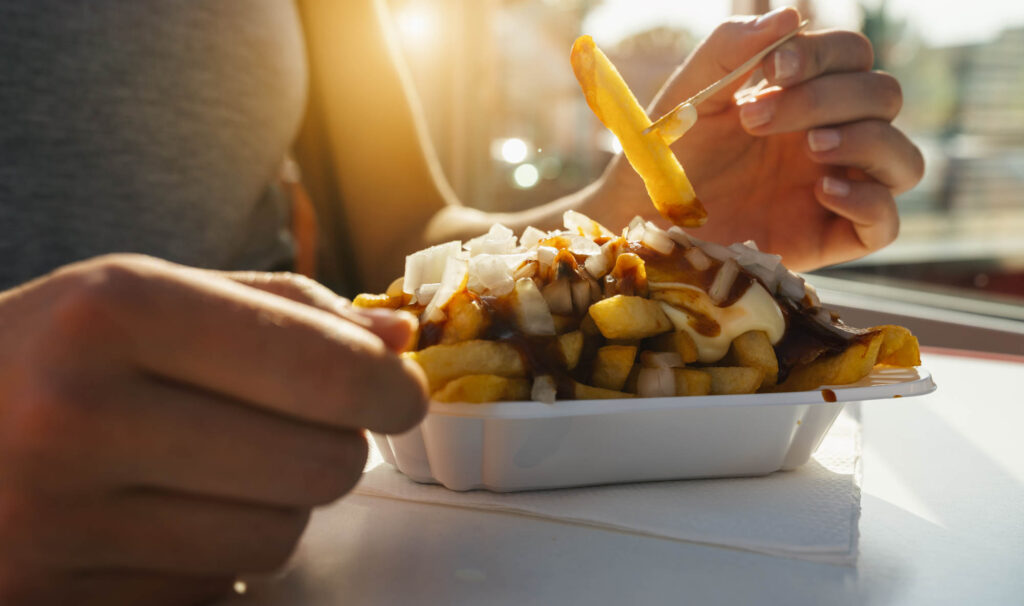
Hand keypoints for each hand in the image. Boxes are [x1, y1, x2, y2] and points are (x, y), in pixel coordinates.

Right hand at [0, 255, 427, 604]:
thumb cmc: (50, 351)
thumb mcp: (146, 293)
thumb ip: (282, 307)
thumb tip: (399, 347)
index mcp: (115, 314)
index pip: (324, 371)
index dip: (389, 389)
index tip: (398, 393)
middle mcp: (79, 418)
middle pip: (322, 465)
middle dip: (336, 445)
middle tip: (301, 426)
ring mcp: (57, 525)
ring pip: (279, 538)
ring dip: (275, 503)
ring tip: (210, 467)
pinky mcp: (55, 599)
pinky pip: (215, 588)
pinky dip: (214, 555)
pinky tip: (159, 514)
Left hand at [591, 7, 923, 270]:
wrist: (648, 216)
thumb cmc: (671, 154)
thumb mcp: (693, 94)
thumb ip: (731, 48)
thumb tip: (790, 17)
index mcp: (806, 96)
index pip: (853, 57)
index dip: (825, 55)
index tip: (775, 70)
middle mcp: (832, 138)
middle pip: (884, 98)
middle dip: (827, 99)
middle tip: (756, 120)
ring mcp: (838, 188)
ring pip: (904, 159)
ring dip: (866, 141)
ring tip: (810, 147)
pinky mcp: (831, 238)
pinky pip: (887, 224)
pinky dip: (868, 202)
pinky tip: (822, 190)